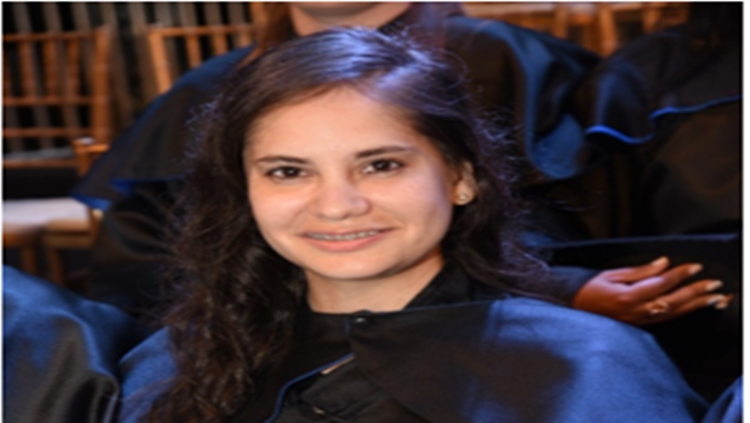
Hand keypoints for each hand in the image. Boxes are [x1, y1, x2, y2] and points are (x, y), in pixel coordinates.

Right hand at [572, 257, 732, 324]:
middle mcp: (635, 311)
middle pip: (673, 301)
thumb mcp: (611, 274)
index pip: (661, 283)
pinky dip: (682, 313)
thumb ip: (640, 271)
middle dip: (695, 292)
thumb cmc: (587, 290)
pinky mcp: (639, 325)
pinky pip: (665, 319)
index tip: (695, 267)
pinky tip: (692, 307)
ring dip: (695, 305)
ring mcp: (638, 320)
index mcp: (627, 296)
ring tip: (713, 298)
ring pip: (673, 313)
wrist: (572, 310)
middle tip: (714, 284)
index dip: (680, 274)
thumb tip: (662, 264)